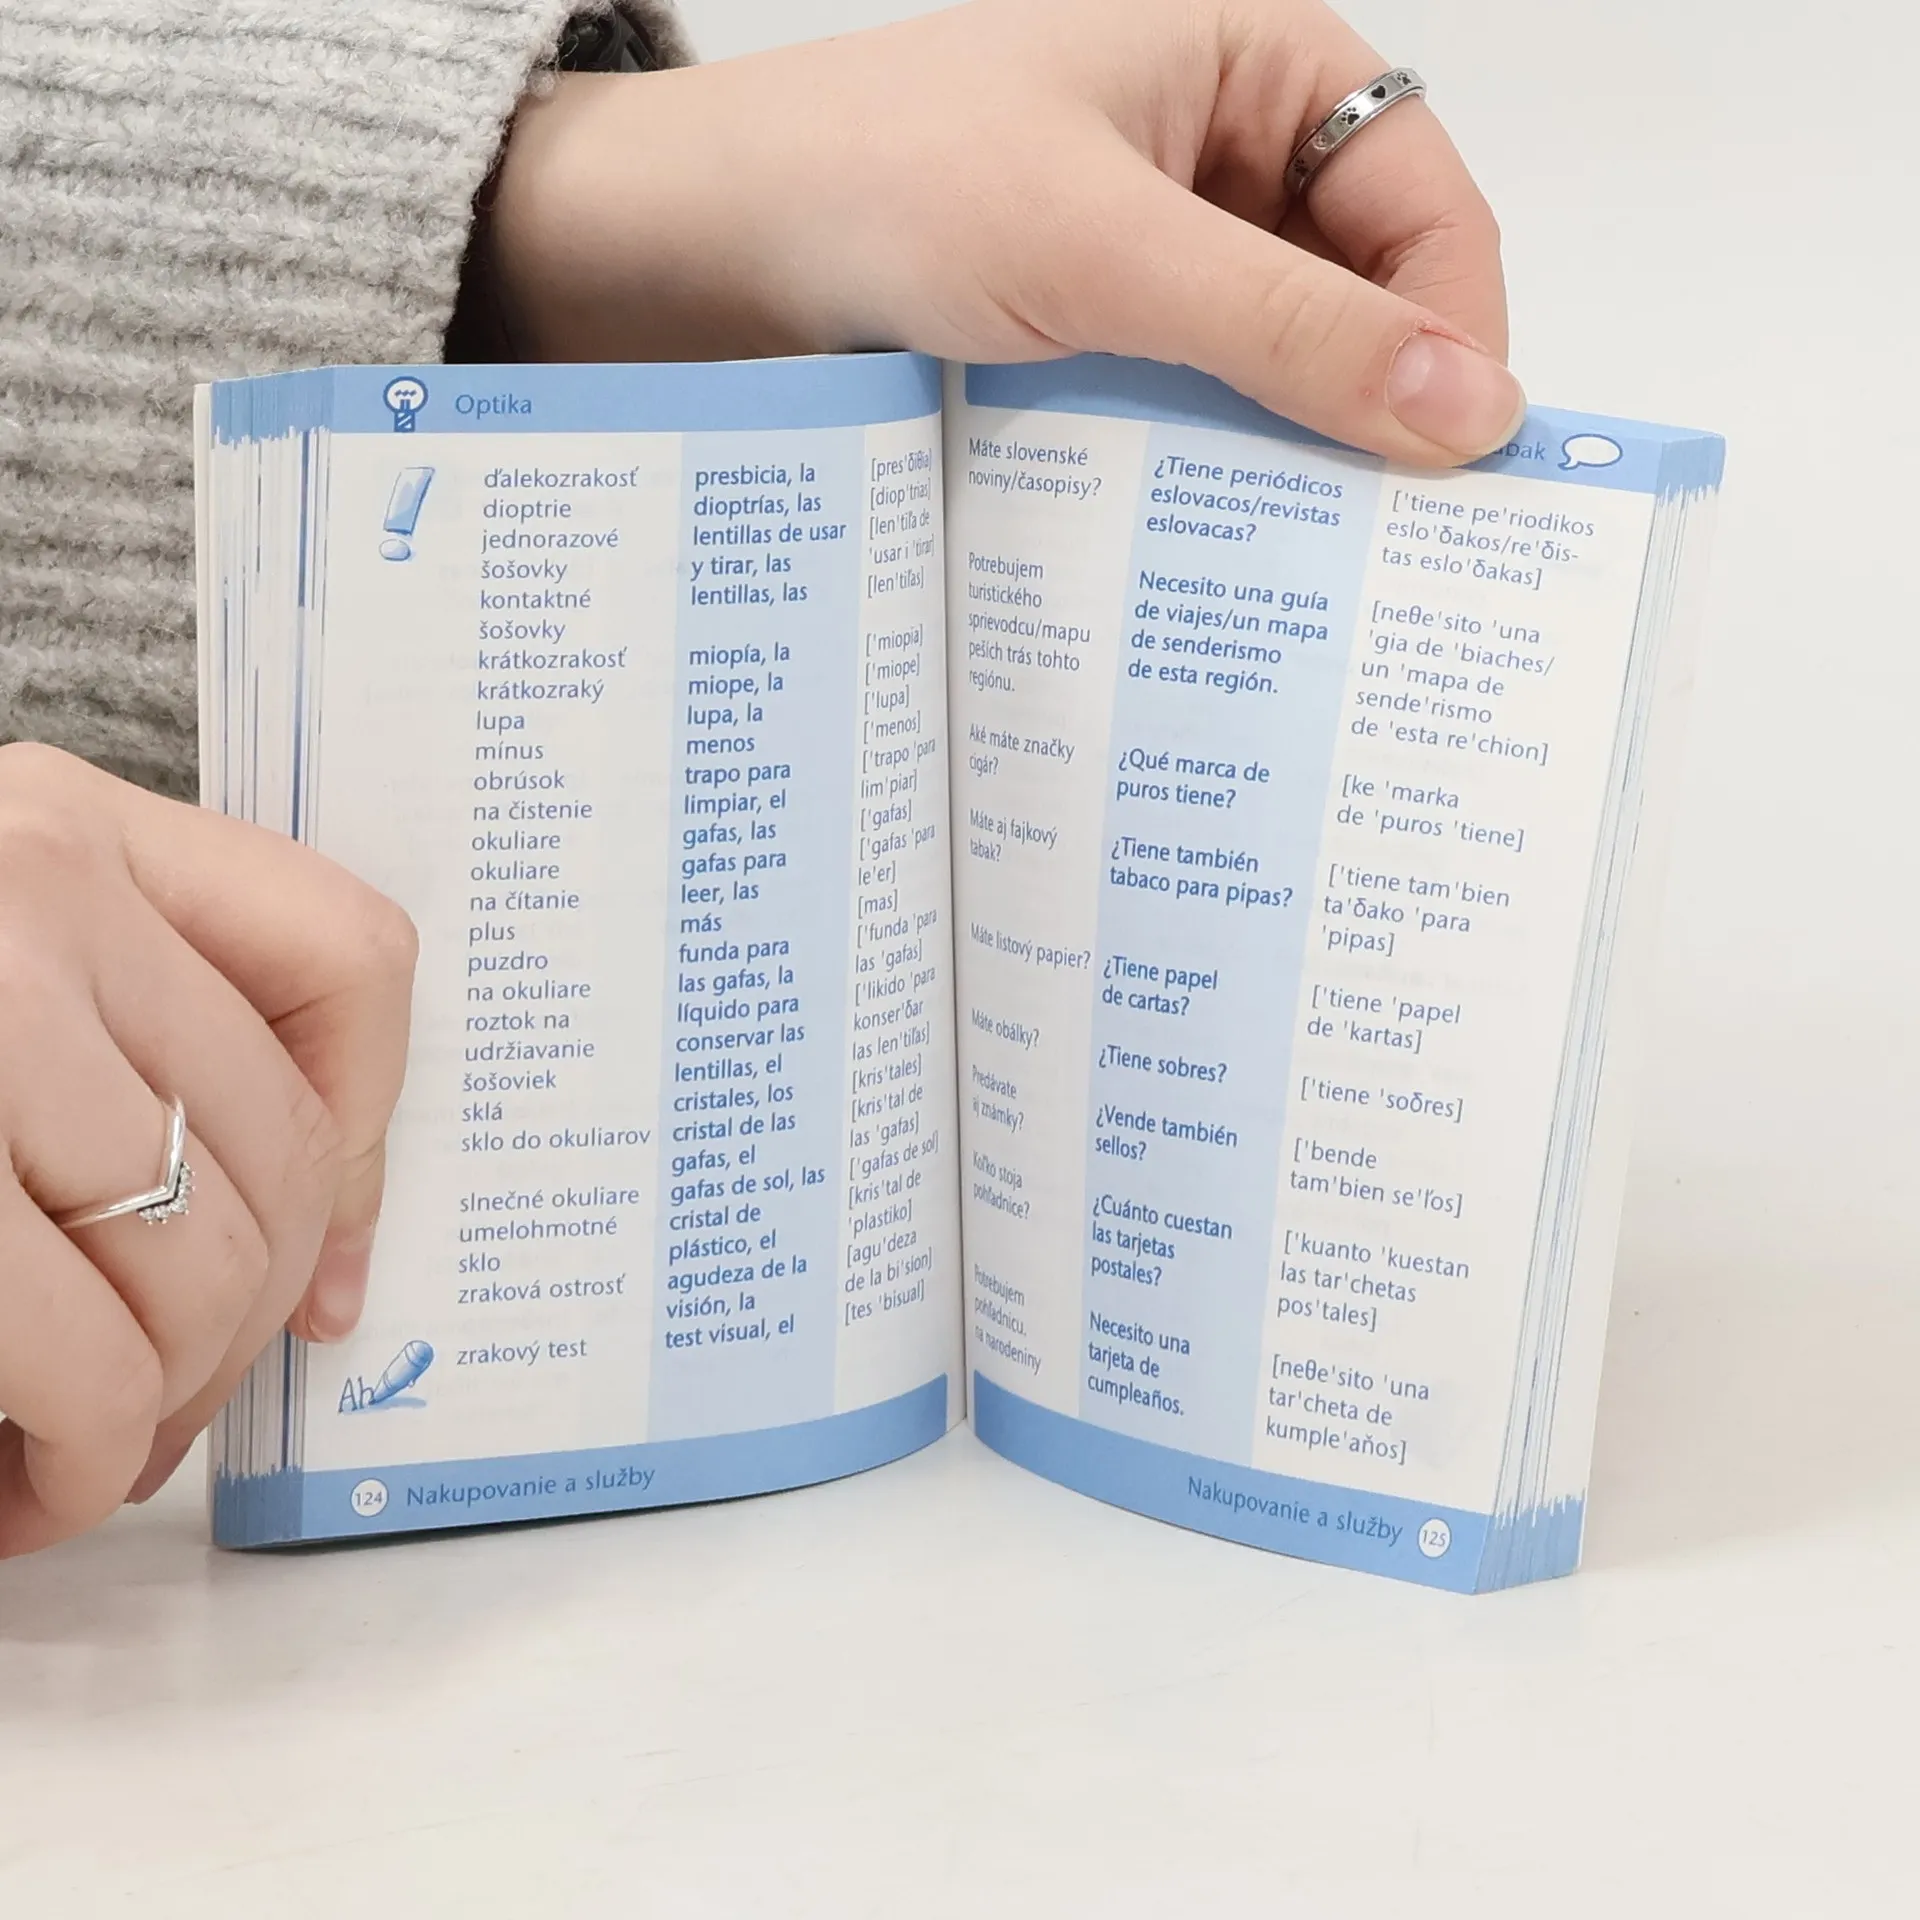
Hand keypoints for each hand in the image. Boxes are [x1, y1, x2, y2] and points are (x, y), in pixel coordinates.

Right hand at [0, 746, 415, 1555]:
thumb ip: (122, 1046)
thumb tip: (321, 1266)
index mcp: (62, 824)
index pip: (346, 956)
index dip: (372, 1139)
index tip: (333, 1270)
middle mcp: (26, 886)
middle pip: (280, 1150)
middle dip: (242, 1328)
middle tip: (165, 1410)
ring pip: (199, 1265)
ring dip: (157, 1413)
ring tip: (83, 1461)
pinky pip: (83, 1356)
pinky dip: (75, 1459)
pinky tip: (22, 1493)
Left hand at [488, 0, 1519, 466]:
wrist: (697, 245)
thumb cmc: (879, 183)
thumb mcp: (1106, 249)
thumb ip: (1290, 330)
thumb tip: (1471, 411)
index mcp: (1255, 63)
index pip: (1426, 205)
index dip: (1455, 333)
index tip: (1451, 471)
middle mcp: (1218, 151)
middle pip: (1362, 292)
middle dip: (1374, 406)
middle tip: (1383, 546)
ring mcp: (1153, 247)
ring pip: (1277, 361)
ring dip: (1288, 449)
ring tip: (1295, 557)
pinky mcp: (1093, 330)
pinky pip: (1193, 402)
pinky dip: (1208, 464)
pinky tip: (1204, 533)